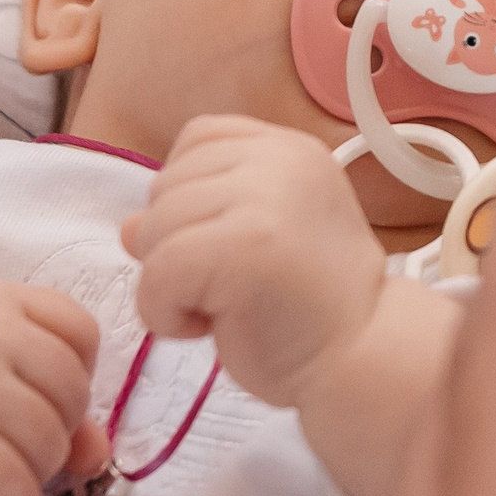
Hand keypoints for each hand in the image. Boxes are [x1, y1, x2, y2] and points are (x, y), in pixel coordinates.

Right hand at [0, 281, 107, 495]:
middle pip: (72, 390)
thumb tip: (97, 452)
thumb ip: (46, 402)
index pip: (81, 331)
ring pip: (51, 442)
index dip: (73, 378)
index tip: (31, 402)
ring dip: (34, 476)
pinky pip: (17, 487)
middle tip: (9, 450)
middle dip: (54, 434)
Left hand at [121, 115, 388, 408]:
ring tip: (220, 308)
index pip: (198, 138)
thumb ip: (201, 218)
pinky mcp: (244, 247)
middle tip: (227, 288)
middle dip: (174, 245)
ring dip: (168, 284)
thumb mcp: (257, 243)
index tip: (225, 245)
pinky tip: (207, 328)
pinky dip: (164, 313)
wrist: (365, 357)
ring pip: (153, 229)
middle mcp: (279, 160)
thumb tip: (130, 228)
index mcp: (289, 148)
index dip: (189, 195)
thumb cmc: (313, 308)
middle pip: (166, 185)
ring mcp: (264, 199)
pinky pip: (157, 274)